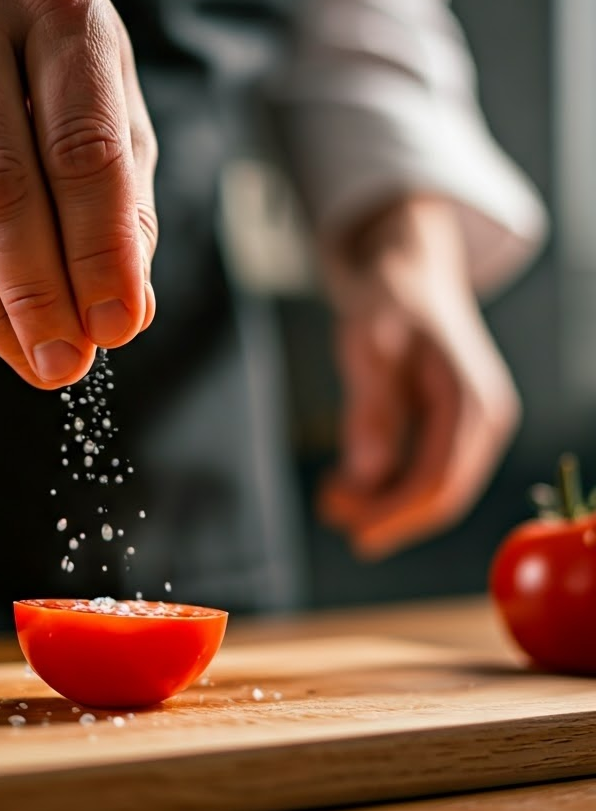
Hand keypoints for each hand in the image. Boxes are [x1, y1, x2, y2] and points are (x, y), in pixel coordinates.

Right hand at [0, 0, 157, 388]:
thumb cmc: (62, 94)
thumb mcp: (116, 130)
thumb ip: (125, 216)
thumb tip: (124, 315)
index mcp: (58, 12)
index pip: (82, 149)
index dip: (100, 249)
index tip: (116, 327)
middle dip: (36, 291)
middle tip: (64, 364)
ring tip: (33, 359)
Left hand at [317, 195, 520, 558]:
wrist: (407, 272)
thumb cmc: (389, 300)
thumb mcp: (369, 343)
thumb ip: (371, 406)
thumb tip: (367, 472)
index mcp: (473, 401)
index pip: (440, 479)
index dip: (397, 515)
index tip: (357, 538)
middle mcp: (482, 421)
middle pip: (436, 493)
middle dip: (381, 512)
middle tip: (327, 509)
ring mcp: (468, 428)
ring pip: (424, 488)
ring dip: (376, 501)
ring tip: (328, 495)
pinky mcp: (447, 431)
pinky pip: (417, 471)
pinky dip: (380, 485)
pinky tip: (343, 482)